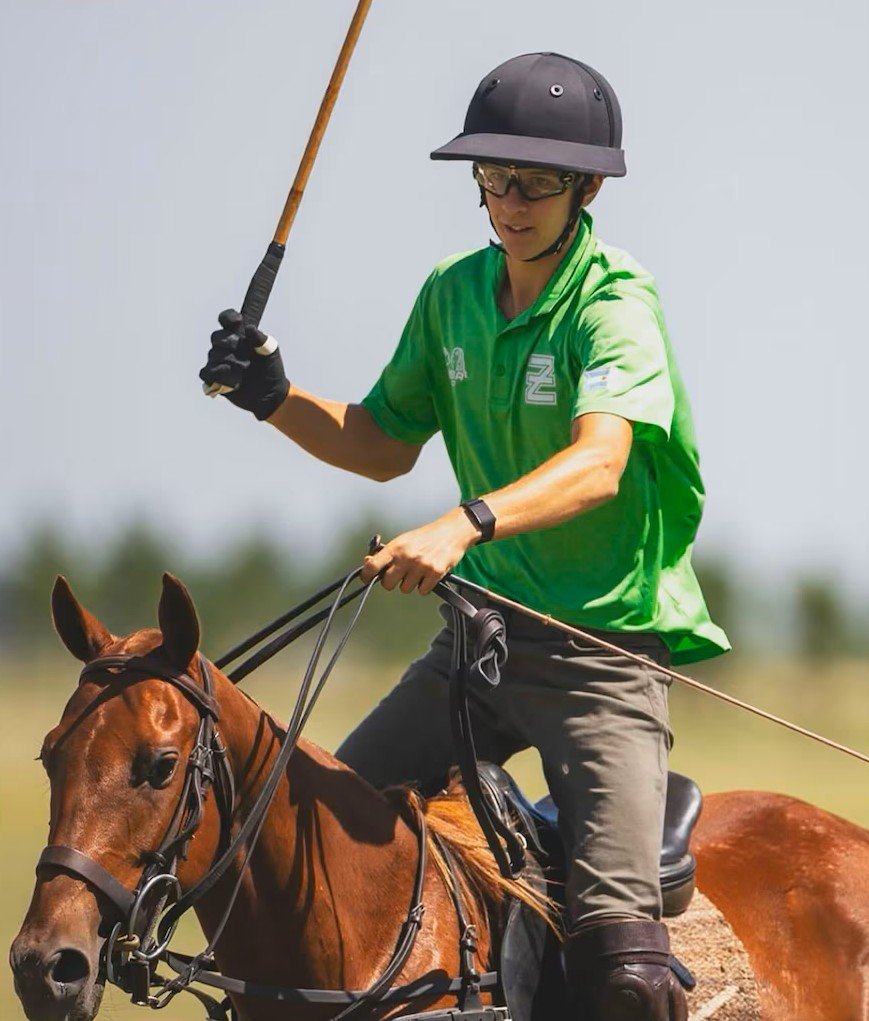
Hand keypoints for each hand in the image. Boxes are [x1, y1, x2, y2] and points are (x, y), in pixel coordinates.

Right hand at [199, 309, 288, 420]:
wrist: (271, 394)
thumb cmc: (271, 370)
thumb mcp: (270, 353)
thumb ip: (261, 339)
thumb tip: (249, 327)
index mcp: (239, 335)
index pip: (226, 319)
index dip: (228, 317)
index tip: (238, 321)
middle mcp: (225, 346)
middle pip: (216, 336)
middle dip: (231, 344)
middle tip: (247, 357)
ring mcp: (218, 362)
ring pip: (213, 355)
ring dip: (232, 364)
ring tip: (245, 372)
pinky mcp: (214, 379)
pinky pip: (206, 373)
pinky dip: (220, 376)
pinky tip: (235, 381)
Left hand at [361, 509, 480, 594]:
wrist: (451, 532)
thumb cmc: (426, 537)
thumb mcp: (403, 540)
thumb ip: (386, 553)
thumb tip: (368, 563)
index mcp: (396, 547)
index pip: (373, 565)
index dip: (366, 575)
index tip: (366, 578)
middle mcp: (407, 557)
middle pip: (387, 583)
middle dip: (392, 581)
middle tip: (400, 574)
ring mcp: (421, 566)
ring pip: (405, 589)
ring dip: (410, 584)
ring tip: (417, 571)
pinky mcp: (435, 573)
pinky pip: (422, 591)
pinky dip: (424, 586)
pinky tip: (427, 574)